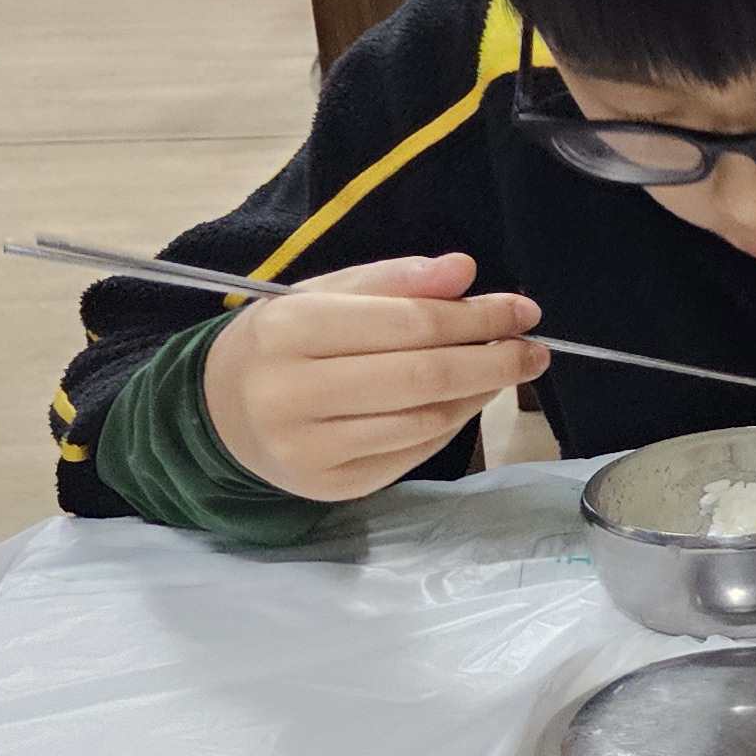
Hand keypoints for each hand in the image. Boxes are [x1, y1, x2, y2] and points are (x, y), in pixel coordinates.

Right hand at [203, 253, 551, 501]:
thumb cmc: (285, 343)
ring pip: (426, 420)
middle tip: (534, 348)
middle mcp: (292, 393)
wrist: (221, 410)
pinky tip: (465, 400)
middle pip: (424, 377)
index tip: (522, 310)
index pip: (409, 324)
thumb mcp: (325, 294)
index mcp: (290, 330)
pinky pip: (415, 452)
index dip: (477, 317)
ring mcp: (310, 448)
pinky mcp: (332, 484)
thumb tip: (463, 271)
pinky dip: (451, 423)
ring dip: (480, 393)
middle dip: (493, 360)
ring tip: (505, 369)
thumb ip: (396, 280)